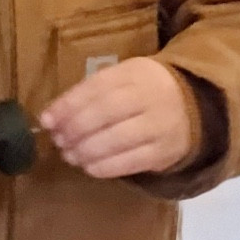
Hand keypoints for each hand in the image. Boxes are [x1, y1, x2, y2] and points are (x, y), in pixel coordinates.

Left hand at [41, 58, 195, 177]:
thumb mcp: (121, 80)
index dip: (68, 105)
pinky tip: (89, 167)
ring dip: (86, 150)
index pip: (97, 86)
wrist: (193, 105)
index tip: (46, 121)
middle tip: (58, 141)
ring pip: (118, 139)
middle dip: (75, 129)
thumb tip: (50, 118)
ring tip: (69, 155)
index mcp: (135, 72)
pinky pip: (131, 162)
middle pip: (106, 112)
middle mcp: (150, 96)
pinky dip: (105, 167)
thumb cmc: (143, 91)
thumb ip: (88, 94)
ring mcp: (160, 125)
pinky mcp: (164, 152)